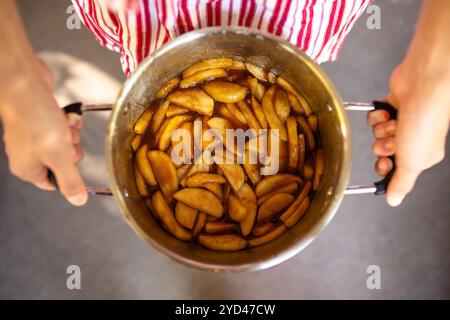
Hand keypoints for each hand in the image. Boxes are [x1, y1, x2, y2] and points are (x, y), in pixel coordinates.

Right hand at [0, 59, 87, 205]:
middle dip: (71, 149)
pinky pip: (62, 126)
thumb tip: (78, 201)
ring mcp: (34, 136)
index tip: (72, 162)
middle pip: (63, 162)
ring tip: (63, 125)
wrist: (23, 83)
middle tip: (67, 141)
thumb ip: (70, 180)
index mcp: (27, 169)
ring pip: (64, 141)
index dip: (69, 174)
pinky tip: (64, 115)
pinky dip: (67, 121)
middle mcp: (28, 154)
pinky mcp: (41, 120)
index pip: (54, 184)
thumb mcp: (59, 156)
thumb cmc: (35, 119)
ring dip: (71, 133)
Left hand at [368, 59, 449, 206]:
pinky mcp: (391, 107)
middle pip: (382, 151)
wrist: (424, 84)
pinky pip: (373, 117)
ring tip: (395, 121)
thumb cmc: (426, 120)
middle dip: (384, 146)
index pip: (394, 170)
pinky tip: (389, 110)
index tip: (386, 163)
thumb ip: (401, 183)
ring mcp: (402, 122)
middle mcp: (412, 140)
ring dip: (382, 128)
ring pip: (376, 134)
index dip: (385, 168)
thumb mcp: (413, 162)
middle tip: (394, 139)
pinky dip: (378, 115)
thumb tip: (394, 201)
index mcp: (422, 156)